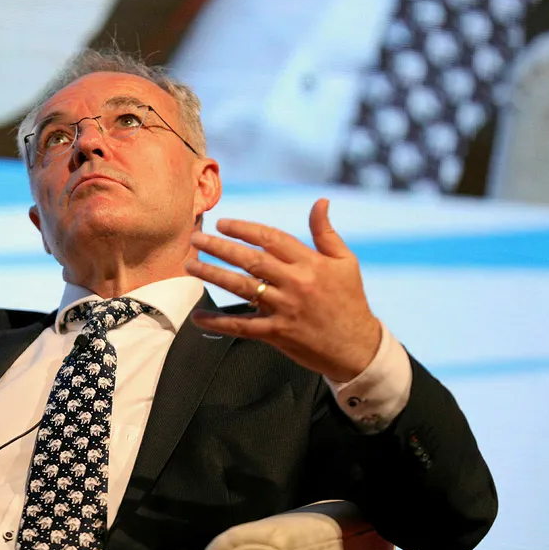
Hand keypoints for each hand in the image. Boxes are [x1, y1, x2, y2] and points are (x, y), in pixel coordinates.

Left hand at [185, 199, 380, 382]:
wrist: (358, 347)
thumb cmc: (351, 301)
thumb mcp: (345, 262)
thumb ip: (326, 232)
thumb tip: (320, 201)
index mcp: (310, 263)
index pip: (270, 238)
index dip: (244, 229)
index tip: (222, 224)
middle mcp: (295, 283)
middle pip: (250, 260)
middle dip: (219, 247)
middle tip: (196, 238)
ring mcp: (284, 308)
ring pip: (241, 288)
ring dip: (212, 275)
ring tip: (190, 265)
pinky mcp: (277, 333)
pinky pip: (242, 326)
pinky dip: (218, 322)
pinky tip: (198, 317)